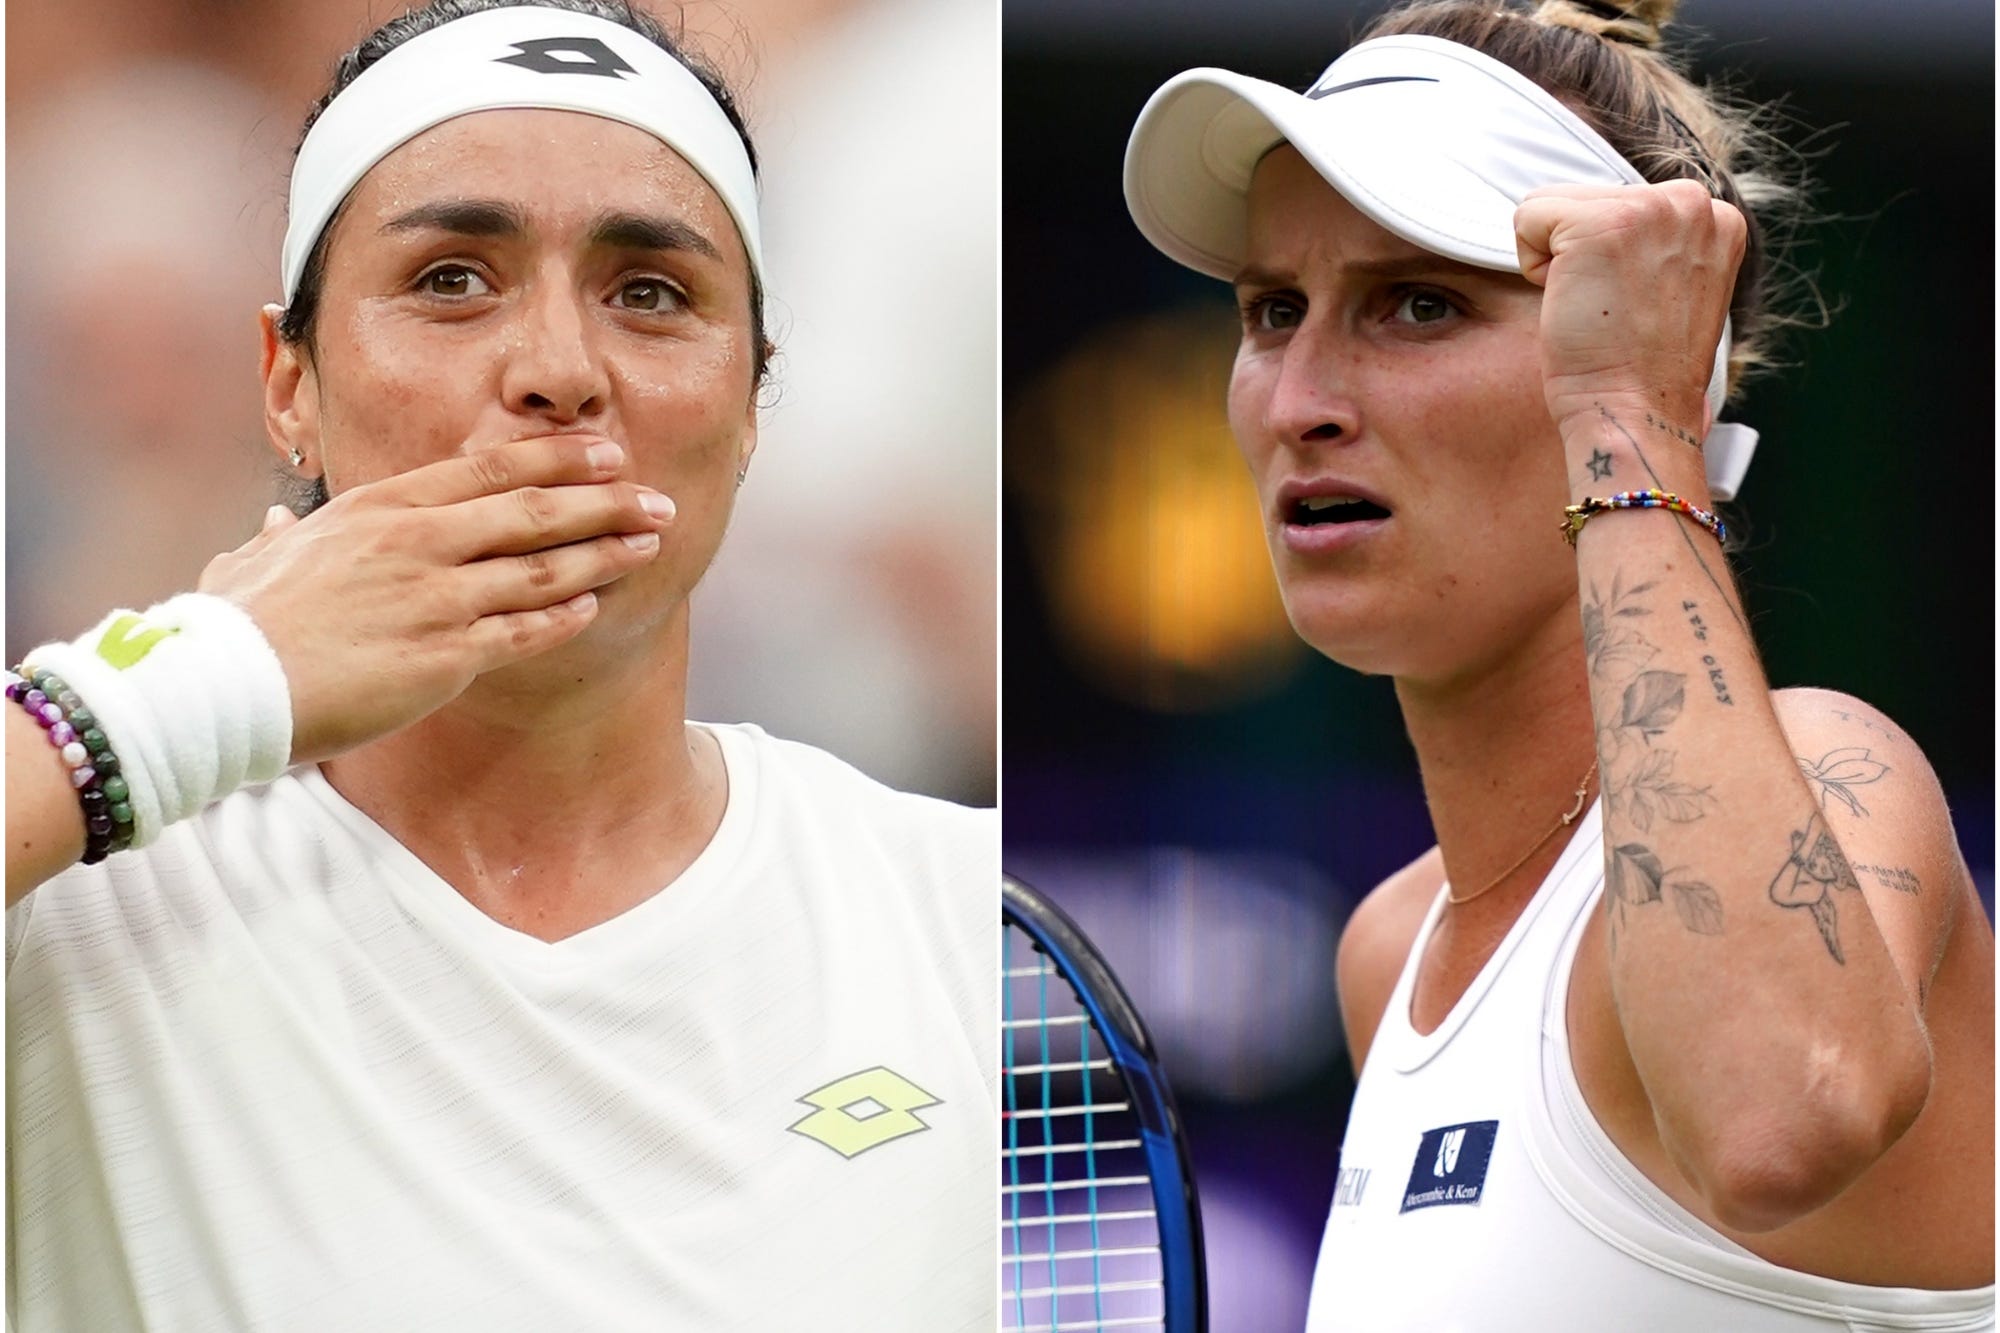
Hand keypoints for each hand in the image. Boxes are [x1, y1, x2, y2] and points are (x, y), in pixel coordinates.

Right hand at [197, 435, 670, 763]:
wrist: (223, 687)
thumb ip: (279, 541)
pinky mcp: (444, 657)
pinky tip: (597, 607)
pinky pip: (523, 632)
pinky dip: (565, 618)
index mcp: (381, 508)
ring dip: (605, 554)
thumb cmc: (234, 628)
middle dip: (606, 502)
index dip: (557, 460)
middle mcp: (418, 542)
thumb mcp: (252, 562)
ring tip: (651, 545)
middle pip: (534, 511)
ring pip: (544, 569)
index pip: (489, 469)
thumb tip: (273, 528)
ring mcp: (436, 598)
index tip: (605, 454)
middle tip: (658, 499)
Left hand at [1513, 180, 1744, 437]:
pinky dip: (1532, 266)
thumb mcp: (1670, 287)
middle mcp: (1693, 201)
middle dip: (1578, 255)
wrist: (1635, 413)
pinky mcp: (1601, 223)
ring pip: (1551, 205)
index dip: (1606, 260)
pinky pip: (1527, 218)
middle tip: (1610, 310)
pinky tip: (1572, 302)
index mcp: (1717, 217)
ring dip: (1555, 260)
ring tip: (1595, 306)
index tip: (1633, 306)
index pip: (1621, 202)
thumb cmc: (1639, 368)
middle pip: (1584, 198)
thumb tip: (1610, 232)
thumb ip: (1655, 245)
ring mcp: (1650, 207)